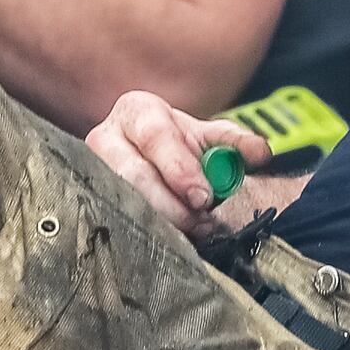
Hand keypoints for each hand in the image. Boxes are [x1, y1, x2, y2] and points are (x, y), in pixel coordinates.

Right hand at [86, 89, 265, 238]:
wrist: (154, 163)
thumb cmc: (181, 149)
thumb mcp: (212, 141)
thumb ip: (237, 144)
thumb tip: (261, 152)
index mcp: (137, 111)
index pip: (155, 136)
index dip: (180, 169)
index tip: (204, 197)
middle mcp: (105, 136)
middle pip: (132, 174)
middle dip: (170, 203)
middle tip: (200, 221)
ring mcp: (90, 170)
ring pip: (118, 200)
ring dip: (158, 220)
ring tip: (190, 230)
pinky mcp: (88, 199)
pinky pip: (111, 219)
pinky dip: (142, 231)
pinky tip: (166, 238)